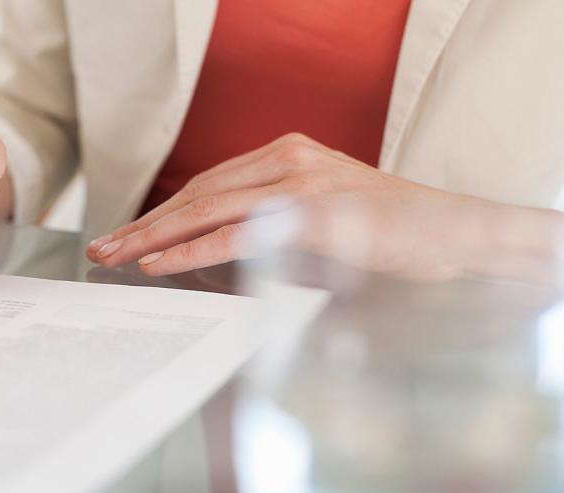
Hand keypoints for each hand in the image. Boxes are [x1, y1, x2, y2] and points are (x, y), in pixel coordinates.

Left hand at [85, 133, 500, 279]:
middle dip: (144, 224)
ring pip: (206, 208)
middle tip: (102, 248)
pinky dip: (191, 251)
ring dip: (152, 236)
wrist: (461, 239)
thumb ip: (275, 234)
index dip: (163, 213)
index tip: (128, 236)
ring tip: (114, 257)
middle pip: (197, 192)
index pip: (209, 185)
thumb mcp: (323, 227)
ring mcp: (300, 183)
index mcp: (289, 157)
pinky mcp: (311, 214)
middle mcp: (288, 160)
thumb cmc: (396, 239)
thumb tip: (221, 261)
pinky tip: (158, 264)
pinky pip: (237, 234)